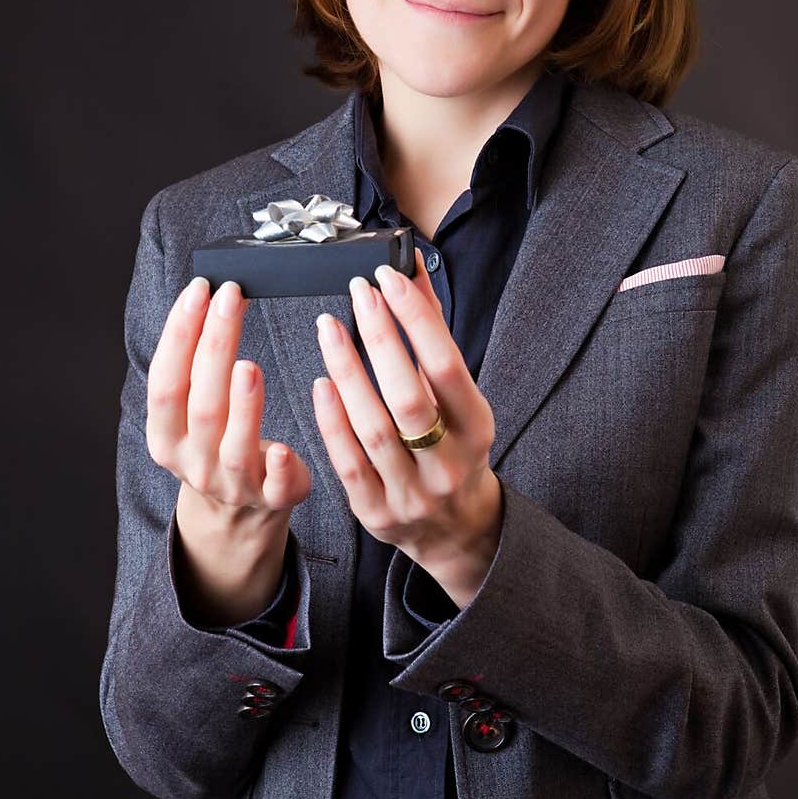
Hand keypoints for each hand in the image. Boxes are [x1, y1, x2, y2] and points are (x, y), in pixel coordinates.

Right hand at [146, 277, 311, 622]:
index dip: (179, 335)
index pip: (165, 381)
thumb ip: (195, 365)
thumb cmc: (220, 439)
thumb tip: (207, 293)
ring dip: (242, 405)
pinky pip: (276, 488)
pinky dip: (281, 468)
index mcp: (166, 437)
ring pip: (235, 446)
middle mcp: (193, 462)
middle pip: (200, 405)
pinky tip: (286, 447)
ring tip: (250, 363)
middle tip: (231, 299)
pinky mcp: (274, 499)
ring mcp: (233, 485)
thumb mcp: (193, 408)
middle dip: (213, 347)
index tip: (199, 291)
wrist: (240, 509)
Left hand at [312, 249, 502, 608]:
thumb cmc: (454, 447)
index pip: (446, 366)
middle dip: (381, 339)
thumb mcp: (459, 397)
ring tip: (328, 327)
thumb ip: (433, 336)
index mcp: (476, 427)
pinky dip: (333, 421)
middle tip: (356, 292)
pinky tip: (320, 383)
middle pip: (409, 397)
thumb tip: (410, 269)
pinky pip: (350, 464)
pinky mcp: (378, 512)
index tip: (388, 279)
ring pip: (374, 429)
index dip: (416, 319)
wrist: (456, 529)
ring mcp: (412, 491)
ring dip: (347, 371)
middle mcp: (448, 462)